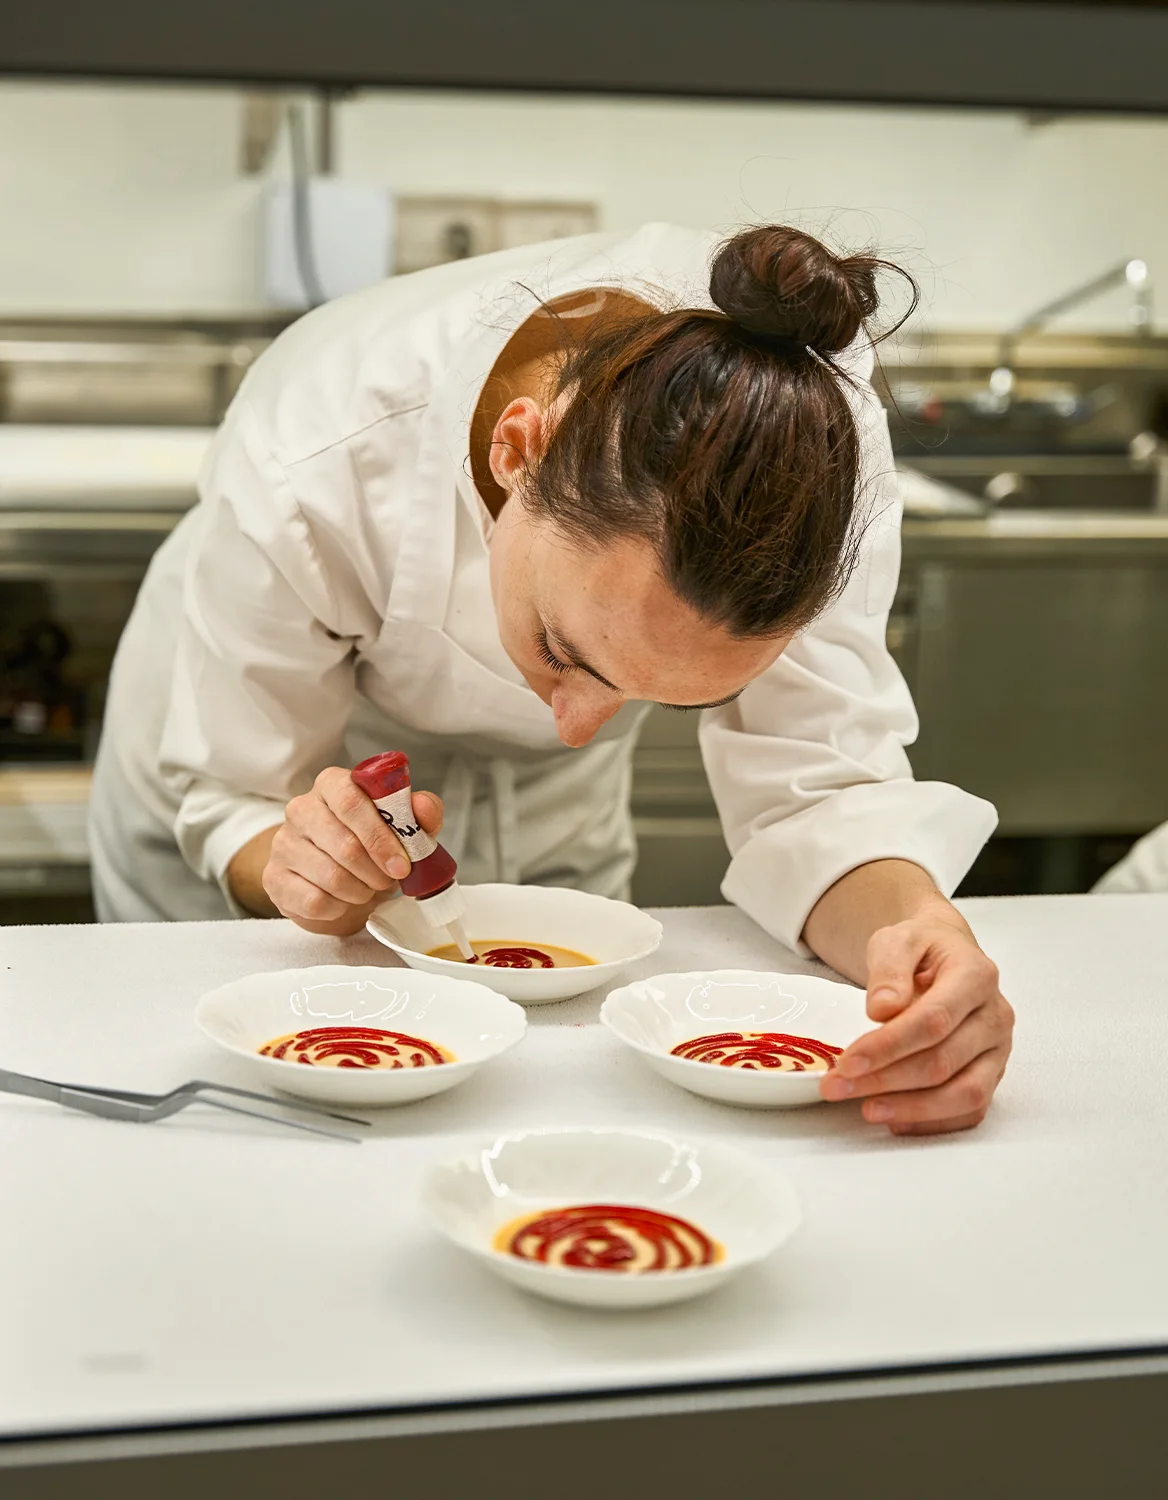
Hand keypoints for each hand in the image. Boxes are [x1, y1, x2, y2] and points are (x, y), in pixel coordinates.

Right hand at [261, 767, 443, 935]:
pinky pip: (314, 901)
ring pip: (330, 876)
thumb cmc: (371, 845)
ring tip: (367, 888)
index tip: (402, 864)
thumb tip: (424, 809)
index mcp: (333, 784)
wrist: (336, 878)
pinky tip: (343, 900)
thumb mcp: (403, 825)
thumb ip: (420, 812)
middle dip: (376, 871)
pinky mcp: (273, 878)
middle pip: (344, 844)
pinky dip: (339, 907)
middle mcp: (301, 808)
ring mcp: (283, 843)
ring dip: (360, 891)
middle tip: (388, 880)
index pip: (351, 800)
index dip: (380, 836)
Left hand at [819, 908, 1013, 1134]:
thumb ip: (889, 968)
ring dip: (912, 1108)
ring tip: (866, 1110)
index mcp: (976, 976)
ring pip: (965, 1094)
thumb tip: (882, 1009)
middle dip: (886, 1080)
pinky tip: (894, 1119)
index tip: (847, 1062)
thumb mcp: (897, 940)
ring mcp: (998, 1049)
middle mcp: (995, 1015)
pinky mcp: (992, 1074)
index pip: (933, 1020)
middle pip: (944, 1061)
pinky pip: (971, 1110)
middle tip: (837, 1088)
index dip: (888, 1046)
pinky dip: (934, 1121)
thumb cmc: (920, 948)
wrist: (945, 953)